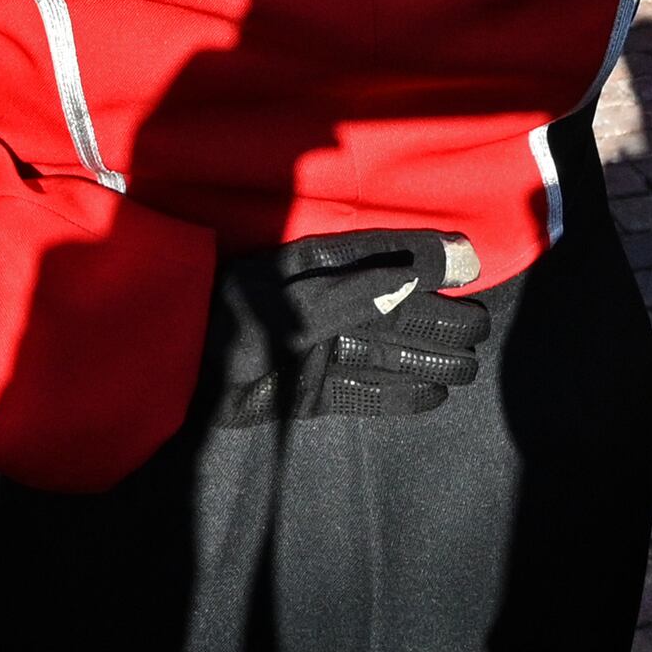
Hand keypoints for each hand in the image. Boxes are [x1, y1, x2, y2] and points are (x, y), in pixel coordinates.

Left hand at [208, 231, 488, 425]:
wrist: (169, 374)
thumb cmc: (229, 323)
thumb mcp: (292, 305)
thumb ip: (355, 294)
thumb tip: (417, 277)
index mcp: (314, 269)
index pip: (383, 256)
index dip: (427, 256)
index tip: (471, 260)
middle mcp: (322, 306)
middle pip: (392, 308)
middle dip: (438, 315)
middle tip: (483, 327)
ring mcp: (316, 350)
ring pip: (384, 351)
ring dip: (427, 355)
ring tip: (470, 363)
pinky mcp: (308, 391)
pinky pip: (363, 392)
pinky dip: (398, 394)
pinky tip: (433, 395)